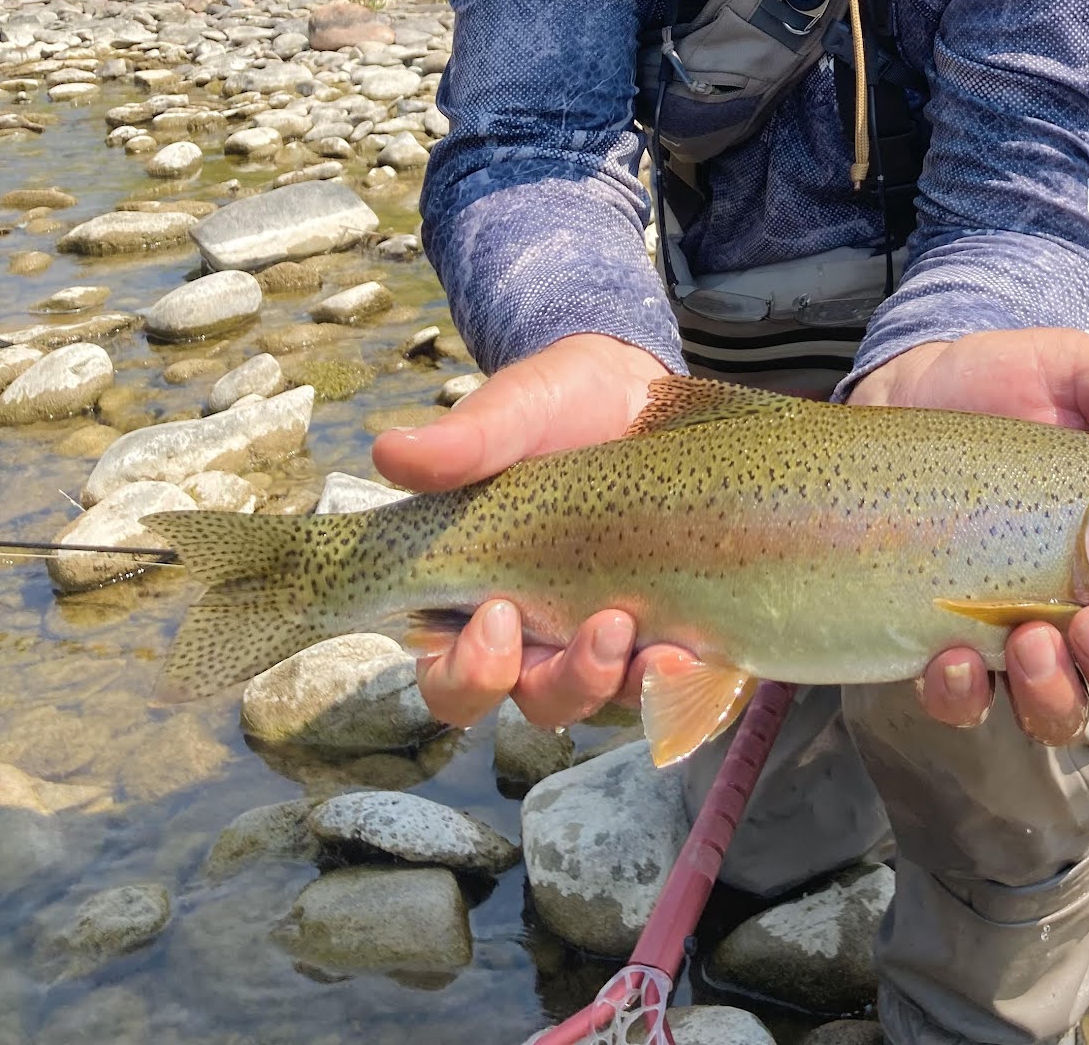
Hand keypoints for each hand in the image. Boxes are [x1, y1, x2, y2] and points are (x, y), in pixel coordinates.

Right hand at [371, 334, 699, 728]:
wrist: (634, 387)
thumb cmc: (556, 405)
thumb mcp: (514, 412)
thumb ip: (464, 441)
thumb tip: (390, 452)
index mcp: (478, 598)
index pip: (452, 677)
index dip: (469, 673)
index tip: (500, 616)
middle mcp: (537, 633)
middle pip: (533, 702)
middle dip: (564, 683)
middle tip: (603, 627)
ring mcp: (604, 634)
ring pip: (603, 699)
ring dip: (628, 682)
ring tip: (662, 646)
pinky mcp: (668, 625)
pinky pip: (672, 685)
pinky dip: (681, 682)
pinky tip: (698, 651)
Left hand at [850, 327, 1088, 742]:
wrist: (911, 384)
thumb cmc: (1009, 383)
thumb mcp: (1073, 371)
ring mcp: (1019, 637)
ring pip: (1061, 710)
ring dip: (1056, 691)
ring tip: (1029, 638)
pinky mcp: (949, 644)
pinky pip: (963, 703)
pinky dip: (963, 695)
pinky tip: (952, 658)